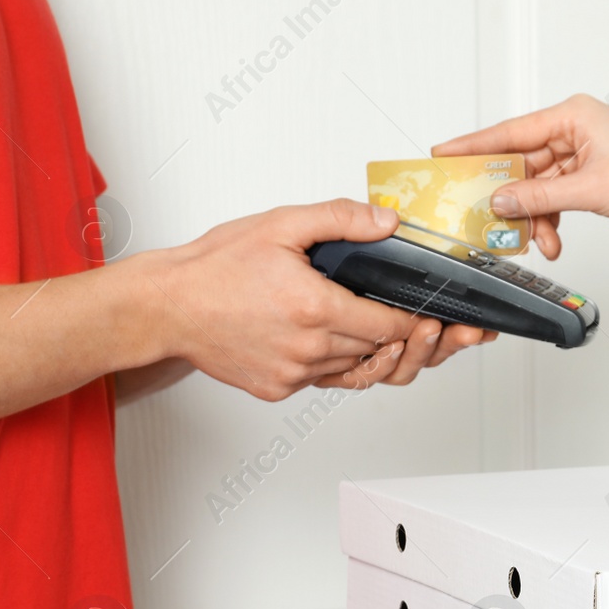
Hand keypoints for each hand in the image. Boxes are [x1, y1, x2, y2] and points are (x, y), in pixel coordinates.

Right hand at [139, 199, 491, 401]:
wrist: (165, 307)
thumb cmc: (215, 267)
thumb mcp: (280, 225)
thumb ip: (340, 219)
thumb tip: (388, 222)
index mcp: (315, 309)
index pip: (392, 326)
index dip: (422, 322)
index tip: (438, 316)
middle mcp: (309, 349)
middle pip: (383, 353)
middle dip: (414, 341)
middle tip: (444, 331)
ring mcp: (294, 374)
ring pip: (360, 372)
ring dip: (382, 355)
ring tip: (406, 338)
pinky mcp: (280, 389)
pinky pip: (329, 381)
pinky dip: (345, 364)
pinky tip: (352, 342)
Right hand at [432, 94, 608, 265]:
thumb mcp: (590, 190)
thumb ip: (540, 196)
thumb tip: (500, 200)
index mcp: (572, 115)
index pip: (510, 132)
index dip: (473, 146)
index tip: (442, 155)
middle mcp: (575, 128)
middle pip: (523, 162)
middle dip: (512, 197)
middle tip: (487, 220)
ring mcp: (584, 151)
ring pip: (541, 185)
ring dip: (537, 216)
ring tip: (540, 243)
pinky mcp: (594, 173)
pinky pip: (559, 195)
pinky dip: (554, 217)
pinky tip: (554, 240)